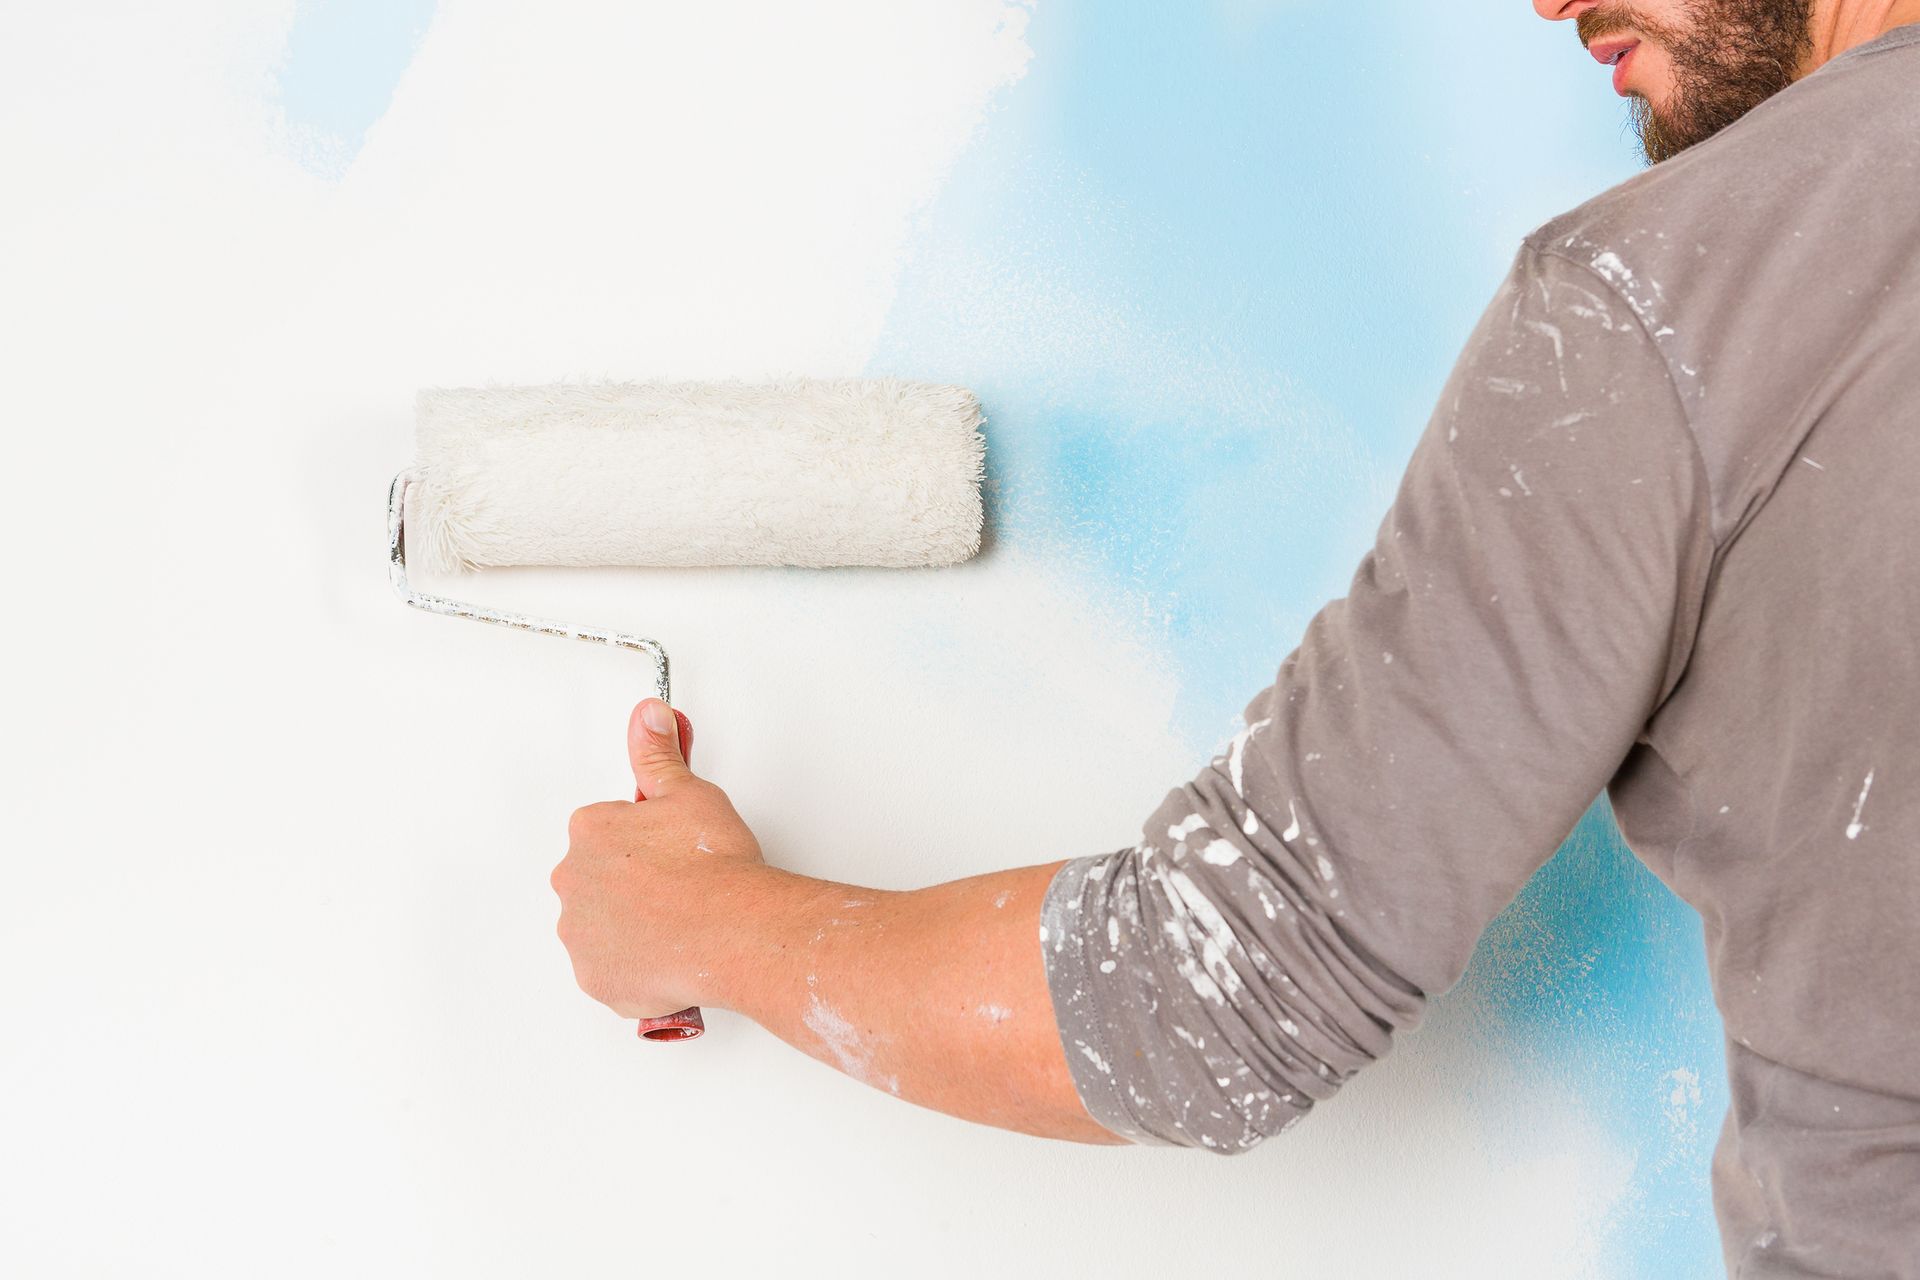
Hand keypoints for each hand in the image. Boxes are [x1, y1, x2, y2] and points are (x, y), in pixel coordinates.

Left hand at [551, 699, 764, 1020]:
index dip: (645, 839)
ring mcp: (581, 935)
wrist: (735, 931)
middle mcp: (573, 882)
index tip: (672, 849)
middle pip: (598, 877)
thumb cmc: (715, 867)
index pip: (606, 830)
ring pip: (601, 925)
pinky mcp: (597, 979)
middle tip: (679, 886)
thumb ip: (659, 753)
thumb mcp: (690, 792)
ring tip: (678, 923)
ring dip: (630, 925)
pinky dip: (635, 967)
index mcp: (590, 832)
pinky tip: (669, 955)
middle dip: (632, 882)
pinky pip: (609, 971)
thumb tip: (648, 715)